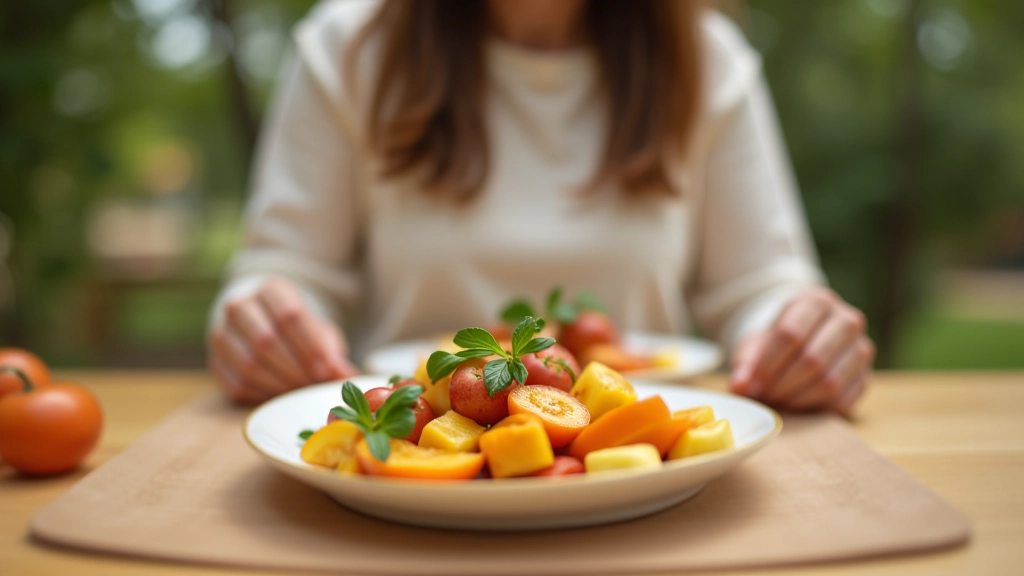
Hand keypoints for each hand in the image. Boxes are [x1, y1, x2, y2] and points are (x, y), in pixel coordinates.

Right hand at [209, 278, 358, 403]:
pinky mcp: (215, 362)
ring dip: (279, 385)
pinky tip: (281, 399)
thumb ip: (331, 353)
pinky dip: (262, 396)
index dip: (310, 347)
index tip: (327, 370)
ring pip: (248, 364)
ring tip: (301, 393)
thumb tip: (347, 377)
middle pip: (266, 340)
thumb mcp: (319, 332)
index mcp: (271, 290)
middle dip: (295, 369)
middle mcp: (240, 306)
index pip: (289, 315)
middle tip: (315, 386)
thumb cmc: (299, 330)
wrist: (264, 324)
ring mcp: (222, 333)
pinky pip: (237, 384)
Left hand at [729, 288, 874, 414]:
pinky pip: (843, 401)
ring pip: (830, 382)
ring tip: (776, 402)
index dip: (767, 364)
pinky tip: (797, 407)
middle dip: (782, 384)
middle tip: (763, 396)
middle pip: (812, 359)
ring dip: (797, 398)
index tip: (750, 384)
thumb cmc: (776, 343)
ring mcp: (861, 349)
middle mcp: (846, 320)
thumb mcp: (756, 344)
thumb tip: (741, 388)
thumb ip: (746, 364)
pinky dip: (815, 409)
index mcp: (817, 301)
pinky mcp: (865, 377)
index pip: (790, 334)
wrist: (802, 343)